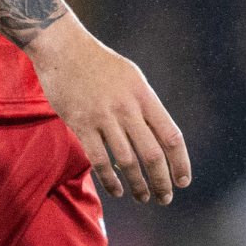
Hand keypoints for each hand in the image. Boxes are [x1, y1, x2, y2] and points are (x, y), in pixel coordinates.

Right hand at [26, 14, 191, 204]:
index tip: (182, 181)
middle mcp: (127, 108)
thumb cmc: (98, 63)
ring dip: (138, 185)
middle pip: (152, 155)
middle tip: (164, 198)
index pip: (171, 136)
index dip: (180, 163)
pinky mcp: (80, 122)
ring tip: (142, 197)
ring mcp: (103, 116)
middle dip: (162, 182)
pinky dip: (110, 179)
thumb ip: (144, 105)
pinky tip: (116, 190)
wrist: (62, 47)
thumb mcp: (131, 77)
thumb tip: (157, 135)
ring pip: (127, 161)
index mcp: (143, 96)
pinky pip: (99, 159)